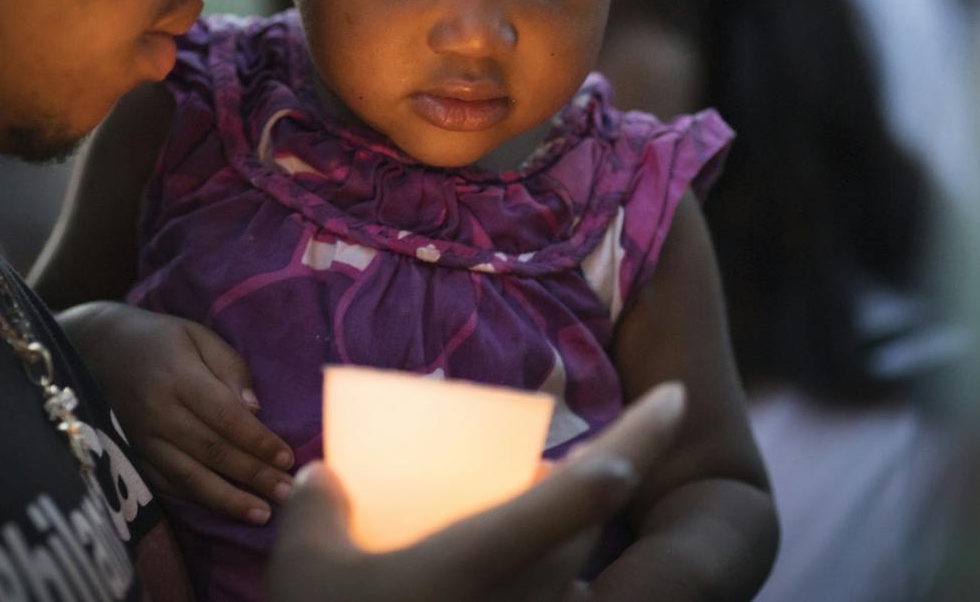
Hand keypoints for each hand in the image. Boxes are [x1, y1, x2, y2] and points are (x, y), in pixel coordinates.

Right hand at [58, 302, 293, 524]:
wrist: (100, 348)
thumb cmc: (161, 339)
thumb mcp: (199, 336)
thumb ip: (231, 370)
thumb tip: (256, 411)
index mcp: (178, 376)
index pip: (225, 416)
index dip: (258, 441)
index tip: (288, 458)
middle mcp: (158, 412)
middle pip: (212, 451)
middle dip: (253, 476)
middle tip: (288, 493)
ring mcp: (141, 438)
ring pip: (189, 477)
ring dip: (228, 499)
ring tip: (262, 513)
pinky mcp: (131, 454)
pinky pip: (167, 484)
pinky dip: (197, 499)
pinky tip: (224, 509)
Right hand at [266, 383, 687, 601]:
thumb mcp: (302, 567)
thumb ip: (317, 507)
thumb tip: (322, 478)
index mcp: (482, 558)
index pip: (585, 492)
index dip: (639, 441)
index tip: (676, 398)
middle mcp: (523, 598)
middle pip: (579, 528)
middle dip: (584, 482)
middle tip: (558, 457)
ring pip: (565, 575)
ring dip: (552, 541)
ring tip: (510, 519)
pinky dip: (532, 587)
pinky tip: (476, 584)